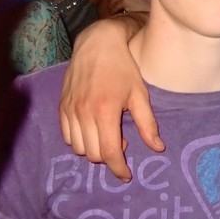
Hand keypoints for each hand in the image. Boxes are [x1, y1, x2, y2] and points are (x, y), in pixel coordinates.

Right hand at [58, 17, 163, 181]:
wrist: (97, 44)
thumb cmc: (123, 67)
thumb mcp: (139, 94)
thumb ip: (147, 124)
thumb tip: (157, 148)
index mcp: (105, 111)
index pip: (108, 152)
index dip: (118, 168)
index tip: (127, 174)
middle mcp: (83, 113)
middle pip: (93, 154)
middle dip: (108, 157)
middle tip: (120, 142)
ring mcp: (70, 110)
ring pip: (78, 148)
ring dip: (93, 149)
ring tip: (106, 133)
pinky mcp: (62, 106)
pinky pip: (67, 137)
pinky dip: (79, 141)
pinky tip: (92, 129)